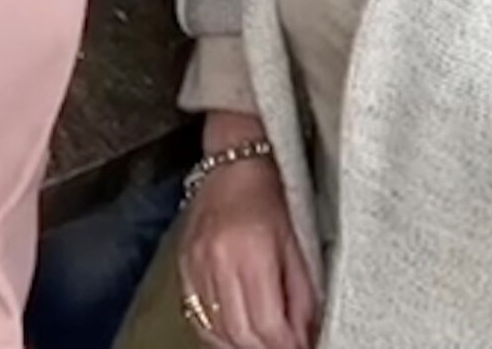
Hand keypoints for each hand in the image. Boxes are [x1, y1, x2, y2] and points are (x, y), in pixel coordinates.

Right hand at [178, 159, 318, 348]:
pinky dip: (218, 335)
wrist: (232, 161)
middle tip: (285, 348)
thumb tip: (307, 336)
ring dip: (243, 346)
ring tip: (263, 344)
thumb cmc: (268, 194)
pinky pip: (197, 317)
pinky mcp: (183, 267)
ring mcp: (196, 265)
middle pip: (242, 333)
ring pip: (218, 330)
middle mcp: (218, 261)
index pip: (268, 323)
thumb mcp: (296, 241)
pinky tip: (234, 336)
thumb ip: (303, 293)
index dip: (288, 346)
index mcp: (252, 251)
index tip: (303, 348)